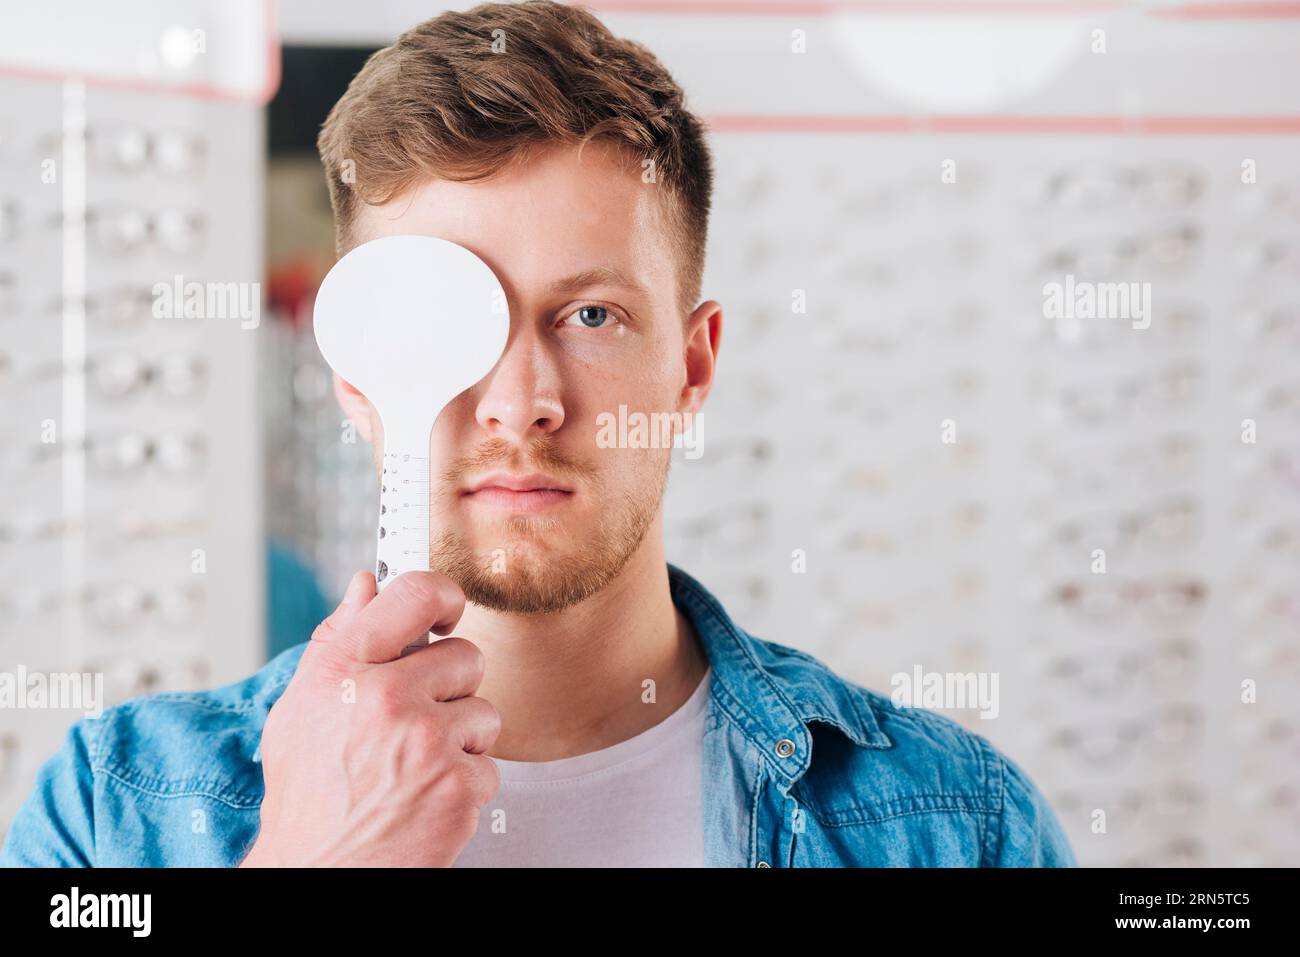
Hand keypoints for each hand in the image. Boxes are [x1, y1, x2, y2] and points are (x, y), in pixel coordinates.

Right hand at [240, 569, 500, 866]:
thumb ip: (337, 641)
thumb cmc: (308, 797)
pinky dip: (465, 785)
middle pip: (465, 655)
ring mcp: (426, 741)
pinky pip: (489, 764)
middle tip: (416, 722)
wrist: (318, 874)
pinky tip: (426, 798)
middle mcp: (384, 697)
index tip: (446, 610)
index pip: (415, 593)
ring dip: (461, 739)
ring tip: (416, 768)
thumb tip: (366, 586)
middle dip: (450, 688)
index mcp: (341, 670)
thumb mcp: (300, 710)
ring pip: (484, 711)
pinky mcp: (458, 784)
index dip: (442, 595)